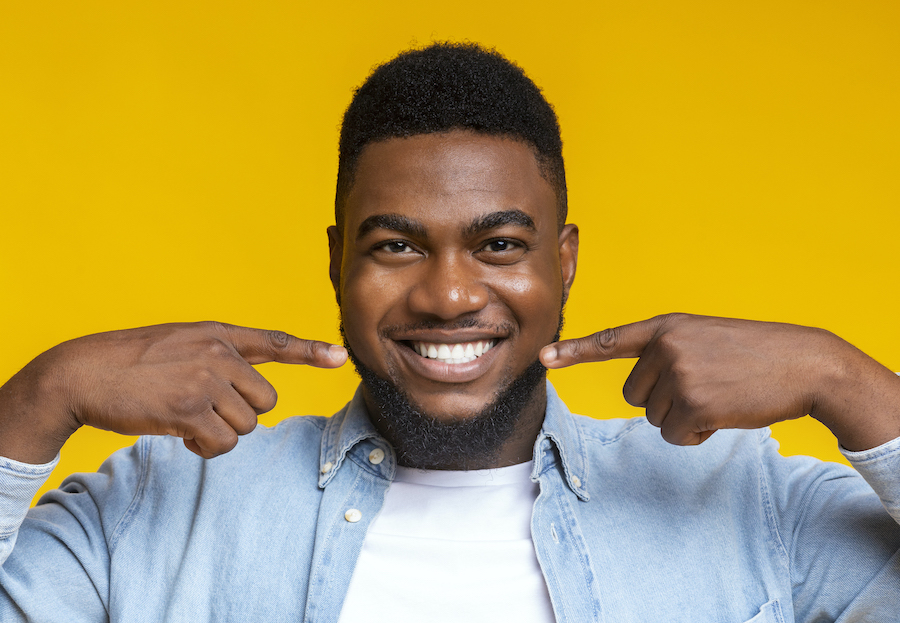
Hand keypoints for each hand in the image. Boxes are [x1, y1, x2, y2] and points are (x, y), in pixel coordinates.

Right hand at [0, 322, 346, 461]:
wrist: (81, 372)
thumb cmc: (130, 363)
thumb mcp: (180, 344)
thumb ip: (217, 357)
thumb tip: (249, 396)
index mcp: (218, 334)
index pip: (273, 341)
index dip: (310, 350)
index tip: (339, 356)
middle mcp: (218, 353)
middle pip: (265, 401)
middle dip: (240, 416)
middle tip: (205, 412)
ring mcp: (205, 380)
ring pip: (246, 426)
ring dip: (220, 434)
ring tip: (187, 421)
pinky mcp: (189, 409)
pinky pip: (222, 443)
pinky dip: (205, 448)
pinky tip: (181, 435)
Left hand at [540, 313, 899, 449]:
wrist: (803, 363)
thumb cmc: (755, 354)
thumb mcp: (705, 339)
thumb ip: (668, 354)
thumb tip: (640, 393)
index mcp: (666, 327)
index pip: (610, 340)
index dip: (574, 351)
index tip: (543, 357)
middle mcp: (665, 346)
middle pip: (634, 395)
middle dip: (664, 402)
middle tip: (704, 388)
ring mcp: (678, 374)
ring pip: (654, 418)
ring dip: (683, 419)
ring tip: (719, 397)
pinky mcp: (694, 403)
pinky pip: (674, 436)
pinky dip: (696, 435)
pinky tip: (723, 415)